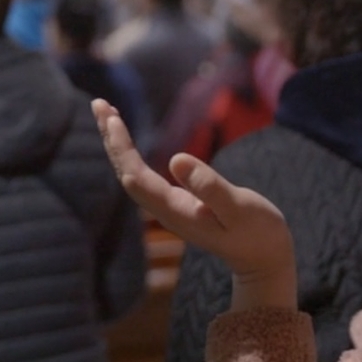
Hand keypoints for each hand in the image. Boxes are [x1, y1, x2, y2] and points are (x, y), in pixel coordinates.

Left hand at [93, 99, 296, 310]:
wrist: (263, 258)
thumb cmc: (257, 232)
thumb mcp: (239, 208)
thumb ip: (210, 186)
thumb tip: (176, 160)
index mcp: (175, 210)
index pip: (134, 176)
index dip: (121, 147)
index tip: (112, 118)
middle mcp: (165, 210)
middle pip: (126, 172)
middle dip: (111, 138)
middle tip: (99, 103)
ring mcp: (169, 207)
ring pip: (132, 173)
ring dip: (118, 143)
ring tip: (106, 112)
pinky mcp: (177, 203)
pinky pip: (144, 175)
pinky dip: (132, 152)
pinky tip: (127, 139)